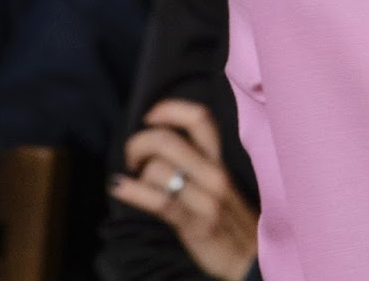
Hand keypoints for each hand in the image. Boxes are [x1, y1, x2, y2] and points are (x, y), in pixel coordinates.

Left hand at [109, 98, 258, 280]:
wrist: (251, 258)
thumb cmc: (229, 218)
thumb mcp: (220, 183)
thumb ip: (197, 162)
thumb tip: (158, 145)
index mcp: (219, 160)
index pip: (200, 119)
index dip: (170, 109)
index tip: (150, 116)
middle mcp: (214, 173)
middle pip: (169, 141)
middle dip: (139, 143)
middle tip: (132, 158)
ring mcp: (205, 198)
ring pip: (160, 169)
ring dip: (136, 173)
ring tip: (133, 181)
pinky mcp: (195, 224)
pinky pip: (159, 201)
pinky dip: (132, 191)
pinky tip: (118, 187)